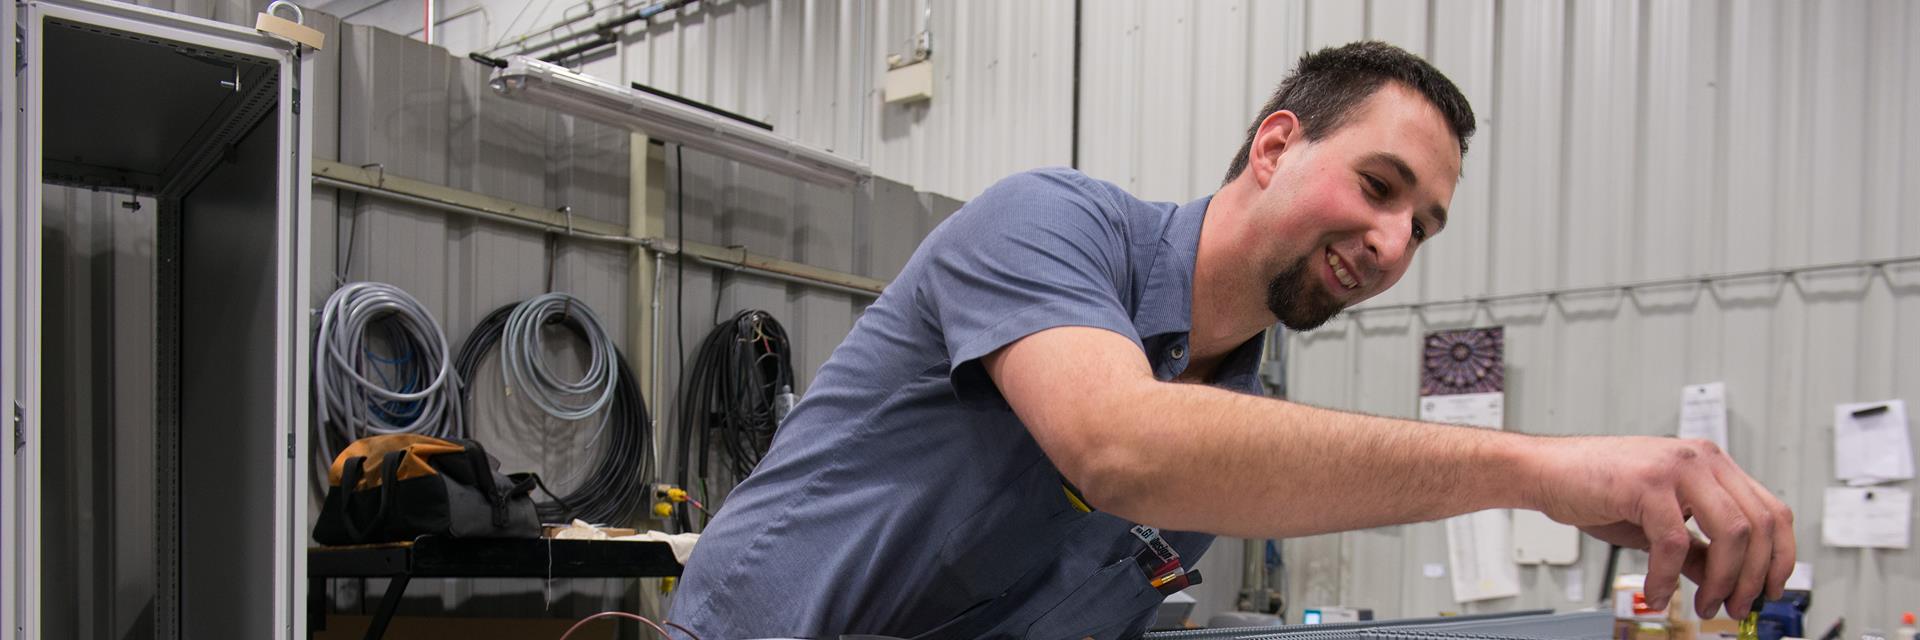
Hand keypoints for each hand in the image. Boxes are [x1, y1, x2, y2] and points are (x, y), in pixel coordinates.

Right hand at [1523, 436, 1794, 618]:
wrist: (1545, 470)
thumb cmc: (1595, 488)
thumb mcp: (1657, 521)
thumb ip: (1695, 545)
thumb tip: (1723, 578)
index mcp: (1709, 464)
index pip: (1771, 511)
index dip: (1780, 557)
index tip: (1772, 589)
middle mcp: (1700, 460)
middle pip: (1759, 525)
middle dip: (1753, 577)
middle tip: (1737, 606)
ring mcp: (1675, 468)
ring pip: (1731, 533)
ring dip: (1722, 580)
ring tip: (1702, 603)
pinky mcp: (1646, 484)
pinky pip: (1674, 542)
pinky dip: (1667, 576)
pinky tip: (1656, 590)